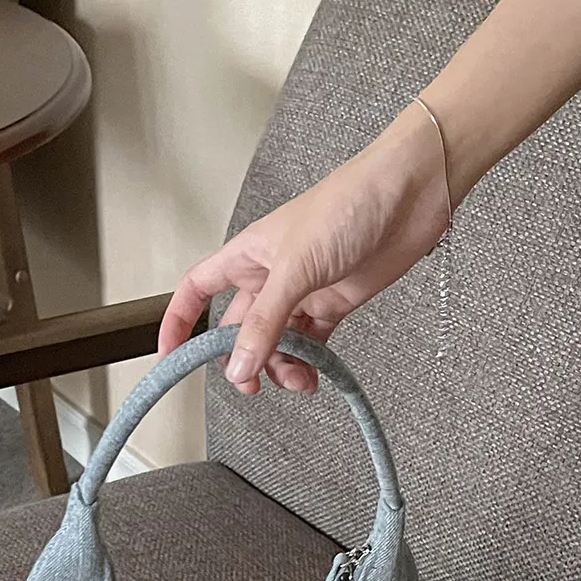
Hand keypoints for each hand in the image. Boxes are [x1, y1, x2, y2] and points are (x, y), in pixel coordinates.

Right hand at [157, 103, 448, 393]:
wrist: (408, 195)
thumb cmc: (348, 205)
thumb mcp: (295, 268)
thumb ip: (265, 321)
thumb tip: (239, 364)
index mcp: (247, 255)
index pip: (197, 291)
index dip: (180, 322)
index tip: (171, 356)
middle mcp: (270, 274)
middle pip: (238, 326)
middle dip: (240, 358)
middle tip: (251, 384)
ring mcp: (303, 290)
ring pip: (276, 340)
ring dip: (280, 366)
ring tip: (298, 381)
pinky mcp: (334, 302)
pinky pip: (311, 342)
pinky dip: (309, 362)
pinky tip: (314, 375)